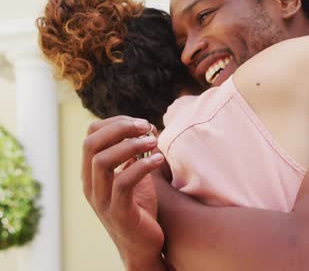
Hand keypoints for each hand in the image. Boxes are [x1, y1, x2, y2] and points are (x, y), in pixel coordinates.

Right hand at [82, 116, 166, 269]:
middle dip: (120, 129)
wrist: (144, 246)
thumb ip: (134, 155)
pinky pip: (123, 183)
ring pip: (102, 161)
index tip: (141, 122)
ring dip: (130, 146)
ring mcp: (102, 200)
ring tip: (153, 142)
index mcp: (92, 174)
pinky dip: (141, 166)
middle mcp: (91, 185)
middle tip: (147, 127)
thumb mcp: (134, 176)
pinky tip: (158, 160)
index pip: (91, 136)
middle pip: (92, 144)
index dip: (115, 122)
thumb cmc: (140, 208)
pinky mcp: (118, 213)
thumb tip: (146, 127)